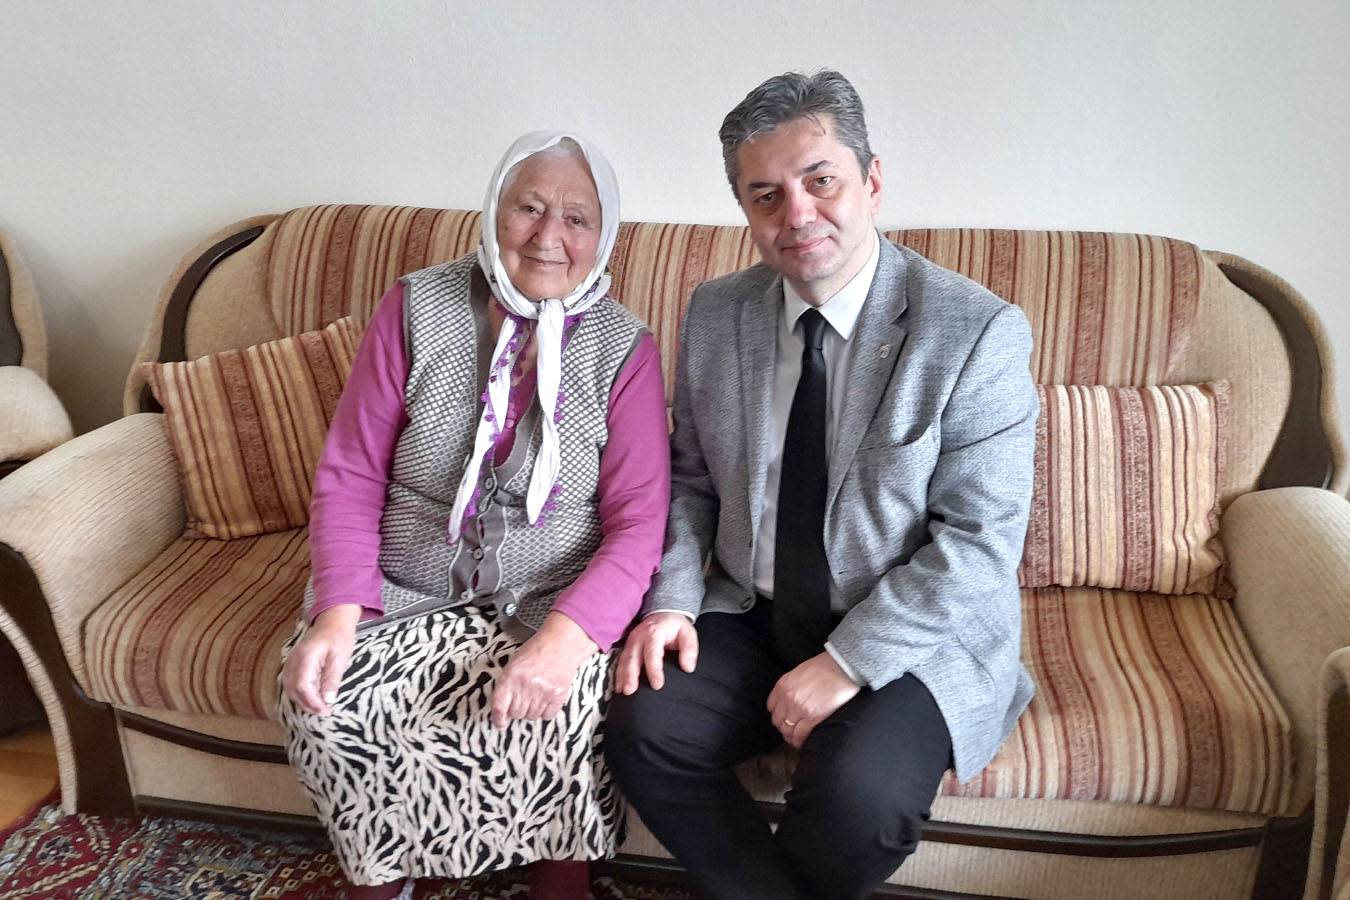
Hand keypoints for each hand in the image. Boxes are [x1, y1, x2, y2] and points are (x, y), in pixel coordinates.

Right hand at [281, 604, 359, 715]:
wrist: (332, 620)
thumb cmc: (338, 636)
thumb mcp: (340, 657)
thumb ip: (332, 678)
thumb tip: (328, 700)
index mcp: (306, 657)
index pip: (303, 686)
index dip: (312, 702)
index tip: (325, 710)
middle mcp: (294, 660)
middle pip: (293, 689)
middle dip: (307, 704)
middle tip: (324, 712)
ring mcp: (291, 661)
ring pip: (289, 688)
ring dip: (302, 701)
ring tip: (318, 708)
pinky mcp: (293, 663)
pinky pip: (290, 682)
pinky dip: (298, 693)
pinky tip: (311, 698)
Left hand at [490, 612, 598, 727]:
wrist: (561, 643)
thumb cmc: (537, 650)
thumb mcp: (514, 663)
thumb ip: (508, 684)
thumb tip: (504, 707)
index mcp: (510, 676)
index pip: (500, 706)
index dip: (499, 718)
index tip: (501, 723)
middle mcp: (525, 686)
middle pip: (516, 713)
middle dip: (518, 710)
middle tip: (523, 700)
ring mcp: (542, 692)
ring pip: (531, 716)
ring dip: (532, 710)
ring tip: (536, 696)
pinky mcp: (557, 696)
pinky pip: (547, 716)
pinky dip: (546, 712)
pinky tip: (546, 699)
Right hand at [615, 612, 698, 694]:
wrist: (663, 615)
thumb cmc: (675, 626)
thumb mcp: (688, 633)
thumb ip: (689, 649)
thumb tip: (688, 667)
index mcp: (654, 632)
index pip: (652, 653)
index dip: (654, 670)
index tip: (657, 685)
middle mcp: (639, 636)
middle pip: (632, 657)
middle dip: (630, 675)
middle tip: (630, 691)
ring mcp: (631, 641)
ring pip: (624, 660)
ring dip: (622, 676)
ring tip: (622, 691)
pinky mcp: (627, 647)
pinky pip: (621, 661)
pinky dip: (619, 674)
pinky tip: (618, 687)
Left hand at [766, 652, 860, 747]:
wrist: (841, 668)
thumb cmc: (824, 666)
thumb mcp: (799, 672)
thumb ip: (790, 685)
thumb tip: (790, 697)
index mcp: (783, 685)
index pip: (771, 706)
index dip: (777, 714)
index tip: (783, 717)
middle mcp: (787, 698)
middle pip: (777, 720)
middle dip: (782, 725)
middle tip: (790, 728)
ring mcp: (799, 709)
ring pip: (786, 730)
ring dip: (789, 735)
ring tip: (795, 738)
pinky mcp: (812, 718)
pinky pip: (799, 735)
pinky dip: (798, 741)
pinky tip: (801, 742)